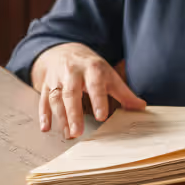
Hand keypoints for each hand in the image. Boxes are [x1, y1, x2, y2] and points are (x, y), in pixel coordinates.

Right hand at [31, 43, 145, 138]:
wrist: (65, 50)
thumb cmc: (90, 66)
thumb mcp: (108, 74)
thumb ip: (123, 92)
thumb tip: (141, 107)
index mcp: (91, 68)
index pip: (95, 84)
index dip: (98, 99)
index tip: (101, 116)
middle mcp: (72, 72)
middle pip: (71, 93)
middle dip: (74, 113)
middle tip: (77, 132)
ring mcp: (57, 78)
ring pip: (56, 98)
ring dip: (61, 117)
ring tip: (68, 134)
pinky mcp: (46, 84)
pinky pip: (43, 99)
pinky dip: (44, 114)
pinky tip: (46, 128)